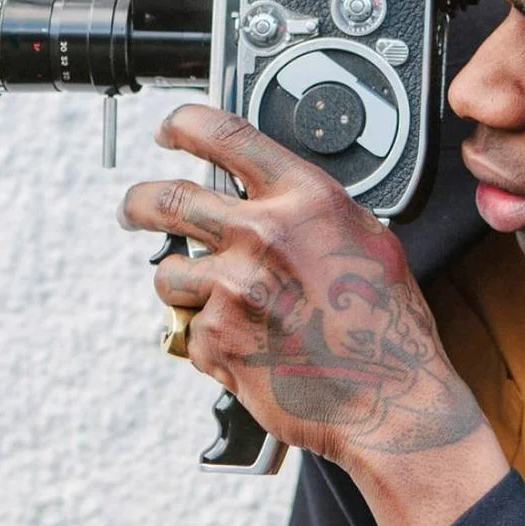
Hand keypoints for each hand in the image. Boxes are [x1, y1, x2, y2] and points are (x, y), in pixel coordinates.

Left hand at [117, 105, 481, 467]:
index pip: (225, 135)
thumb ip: (315, 211)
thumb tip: (282, 198)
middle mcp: (262, 237)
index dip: (185, 124)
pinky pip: (189, 329)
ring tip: (209, 299)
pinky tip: (246, 345)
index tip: (170, 130)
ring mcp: (233, 290)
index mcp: (304, 201)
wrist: (390, 401)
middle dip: (139, 202)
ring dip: (179, 284)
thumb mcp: (368, 239)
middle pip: (165, 198)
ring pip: (167, 273)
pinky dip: (208, 337)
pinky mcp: (216, 341)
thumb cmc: (387, 326)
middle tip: (134, 210)